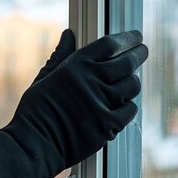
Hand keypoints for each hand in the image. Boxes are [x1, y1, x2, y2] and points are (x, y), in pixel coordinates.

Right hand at [0, 29, 148, 177]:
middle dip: (138, 54)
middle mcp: (90, 81)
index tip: (136, 37)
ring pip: (131, 86)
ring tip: (130, 79)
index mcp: (74, 66)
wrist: (34, 143)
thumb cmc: (35, 110)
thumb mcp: (45, 77)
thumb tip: (68, 34)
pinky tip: (122, 104)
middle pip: (126, 62)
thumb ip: (61, 55)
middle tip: (142, 51)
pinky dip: (128, 105)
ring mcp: (101, 103)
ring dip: (132, 81)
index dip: (126, 38)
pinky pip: (129, 110)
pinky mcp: (108, 125)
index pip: (109, 45)